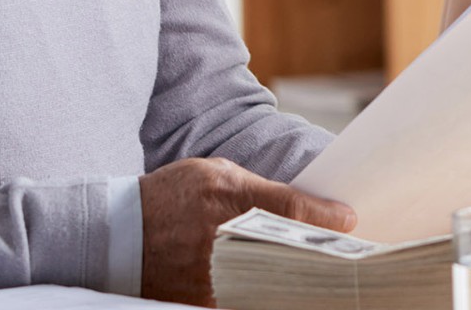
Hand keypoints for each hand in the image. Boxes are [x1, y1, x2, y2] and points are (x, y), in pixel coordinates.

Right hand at [139, 158, 355, 305]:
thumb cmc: (174, 196)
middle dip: (319, 250)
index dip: (324, 215)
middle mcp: (223, 238)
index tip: (349, 217)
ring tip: (324, 271)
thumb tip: (301, 205)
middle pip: (287, 249)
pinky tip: (290, 287)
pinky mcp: (206, 303)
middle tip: (346, 251)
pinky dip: (272, 293)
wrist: (121, 235)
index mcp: (227, 198)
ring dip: (299, 276)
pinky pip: (250, 298)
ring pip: (272, 281)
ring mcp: (215, 276)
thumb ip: (258, 190)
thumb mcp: (216, 174)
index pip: (289, 208)